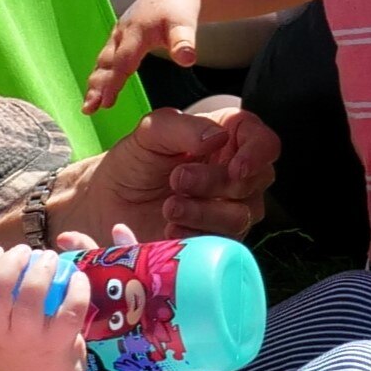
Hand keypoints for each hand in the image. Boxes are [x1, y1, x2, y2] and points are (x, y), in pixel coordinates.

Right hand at [0, 240, 94, 370]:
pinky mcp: (60, 344)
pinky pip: (69, 309)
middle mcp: (1, 334)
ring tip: (48, 259)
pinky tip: (76, 277)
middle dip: (12, 262)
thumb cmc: (16, 358)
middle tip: (26, 251)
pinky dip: (75, 287)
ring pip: (32, 296)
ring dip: (41, 269)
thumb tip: (1, 263)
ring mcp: (31, 339)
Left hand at [56, 101, 274, 247]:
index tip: (236, 168)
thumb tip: (218, 137)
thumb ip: (184, 127)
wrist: (104, 204)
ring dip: (204, 212)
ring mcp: (228, 209)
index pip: (265, 144)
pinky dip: (197, 236)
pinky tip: (170, 229)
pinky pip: (222, 243)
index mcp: (230, 139)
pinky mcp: (214, 239)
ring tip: (169, 207)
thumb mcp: (151, 132)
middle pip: (254, 182)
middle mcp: (237, 175)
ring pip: (242, 215)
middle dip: (216, 183)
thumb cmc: (133, 162)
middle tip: (177, 180)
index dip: (257, 156)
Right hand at [89, 0, 204, 113]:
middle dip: (96, 87)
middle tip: (87, 109)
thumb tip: (188, 61)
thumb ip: (185, 41)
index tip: (105, 103)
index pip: (123, 62)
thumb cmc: (180, 5)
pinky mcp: (121, 35)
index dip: (113, 83)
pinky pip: (107, 56)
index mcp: (136, 33)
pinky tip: (98, 87)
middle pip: (106, 64)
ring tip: (88, 105)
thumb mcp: (185, 22)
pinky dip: (101, 72)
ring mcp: (119, 33)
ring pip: (103, 60)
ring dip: (95, 82)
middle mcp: (123, 33)